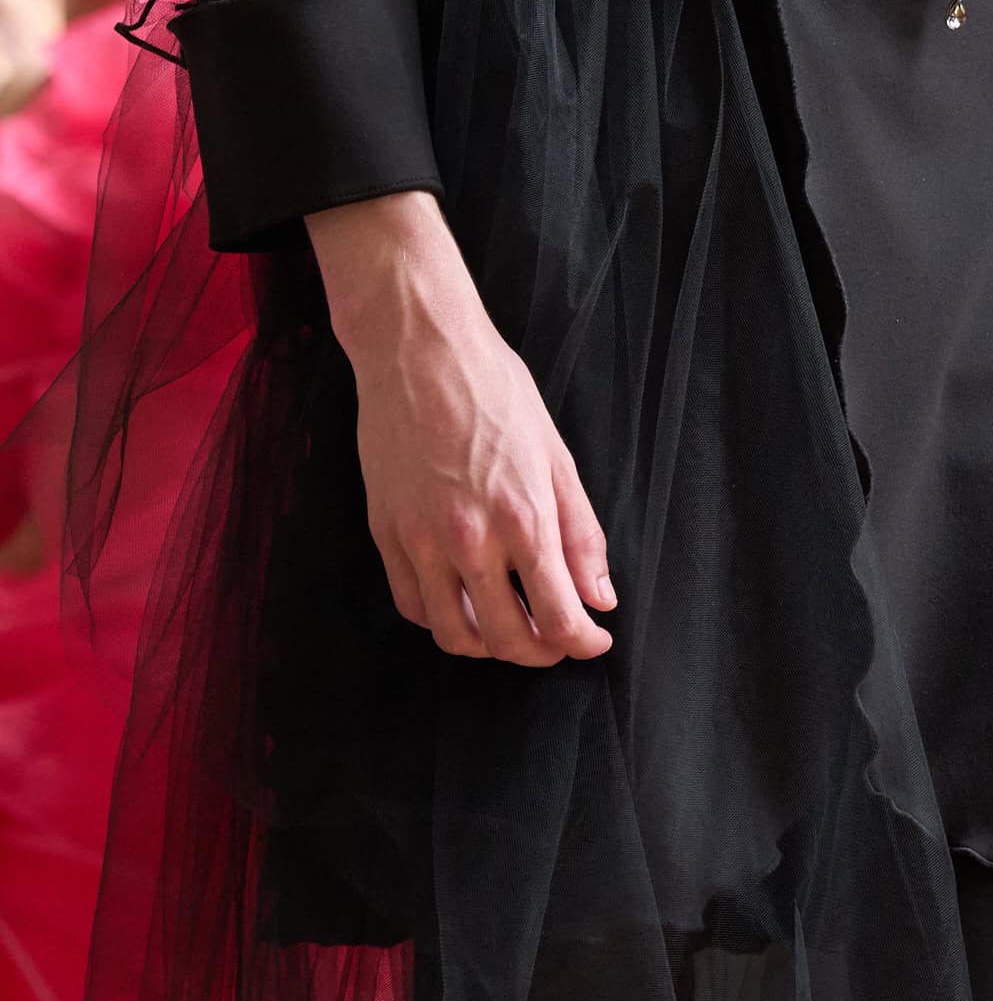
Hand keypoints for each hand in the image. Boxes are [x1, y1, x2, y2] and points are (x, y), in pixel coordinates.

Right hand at [305, 190, 615, 667]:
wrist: (419, 349)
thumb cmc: (495, 390)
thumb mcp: (555, 454)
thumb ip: (580, 533)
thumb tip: (599, 597)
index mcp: (523, 516)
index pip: (558, 615)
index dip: (581, 641)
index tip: (593, 640)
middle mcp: (469, 538)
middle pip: (507, 637)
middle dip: (540, 651)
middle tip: (555, 638)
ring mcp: (420, 539)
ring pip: (453, 635)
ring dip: (488, 646)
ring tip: (509, 628)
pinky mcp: (386, 533)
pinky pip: (412, 604)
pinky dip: (441, 619)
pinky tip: (462, 602)